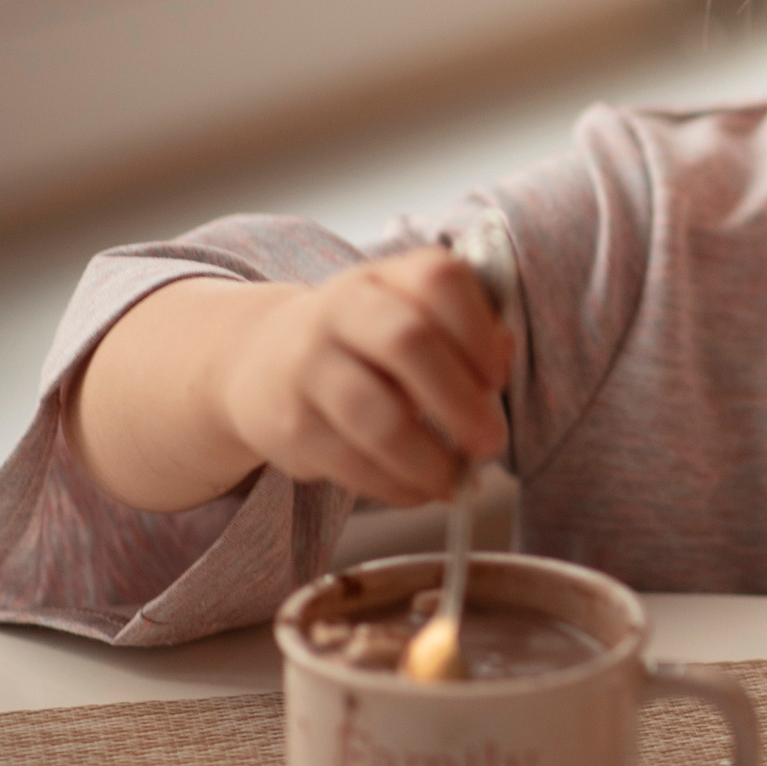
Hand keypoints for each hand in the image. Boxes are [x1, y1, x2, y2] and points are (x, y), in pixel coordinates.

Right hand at [213, 247, 511, 505]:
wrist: (262, 359)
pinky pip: (351, 464)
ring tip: (458, 480)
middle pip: (407, 342)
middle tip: (490, 442)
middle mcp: (341, 309)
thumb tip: (505, 353)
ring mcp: (309, 366)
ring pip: (377, 417)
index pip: (438, 279)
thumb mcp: (410, 317)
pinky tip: (421, 489)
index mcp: (386, 276)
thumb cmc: (365, 343)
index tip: (497, 378)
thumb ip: (465, 331)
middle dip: (460, 401)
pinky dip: (398, 486)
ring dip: (429, 459)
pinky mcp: (290, 426)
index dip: (478, 330)